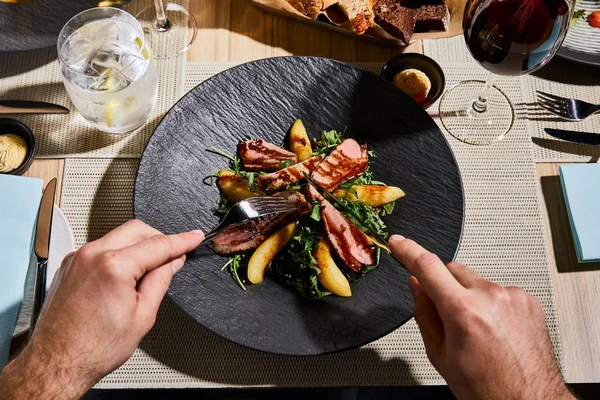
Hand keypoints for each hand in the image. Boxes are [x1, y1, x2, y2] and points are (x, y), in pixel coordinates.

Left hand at [0, 220, 203, 399]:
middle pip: (137, 230)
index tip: (194, 237)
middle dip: (158, 239)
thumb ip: (161, 280)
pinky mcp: (69, 265)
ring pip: (118, 236)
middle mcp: (92, 255)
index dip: (182, 241)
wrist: (57, 362)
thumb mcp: (143, 315)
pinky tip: (125, 275)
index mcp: (114, 266)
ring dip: (137, 247)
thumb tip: (172, 261)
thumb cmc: (94, 347)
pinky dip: (119, 254)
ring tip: (145, 275)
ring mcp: (77, 258)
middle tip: (172, 256)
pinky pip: (101, 248)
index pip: (158, 245)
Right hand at [389, 235, 572, 399]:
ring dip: (468, 295)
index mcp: (464, 311)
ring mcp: (513, 296)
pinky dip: (490, 303)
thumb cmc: (488, 387)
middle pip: (452, 269)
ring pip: (476, 281)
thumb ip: (425, 314)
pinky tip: (494, 329)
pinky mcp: (528, 300)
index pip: (427, 266)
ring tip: (476, 330)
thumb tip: (417, 288)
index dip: (408, 250)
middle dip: (442, 284)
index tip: (398, 242)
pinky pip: (498, 290)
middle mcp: (491, 297)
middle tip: (444, 312)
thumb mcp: (441, 355)